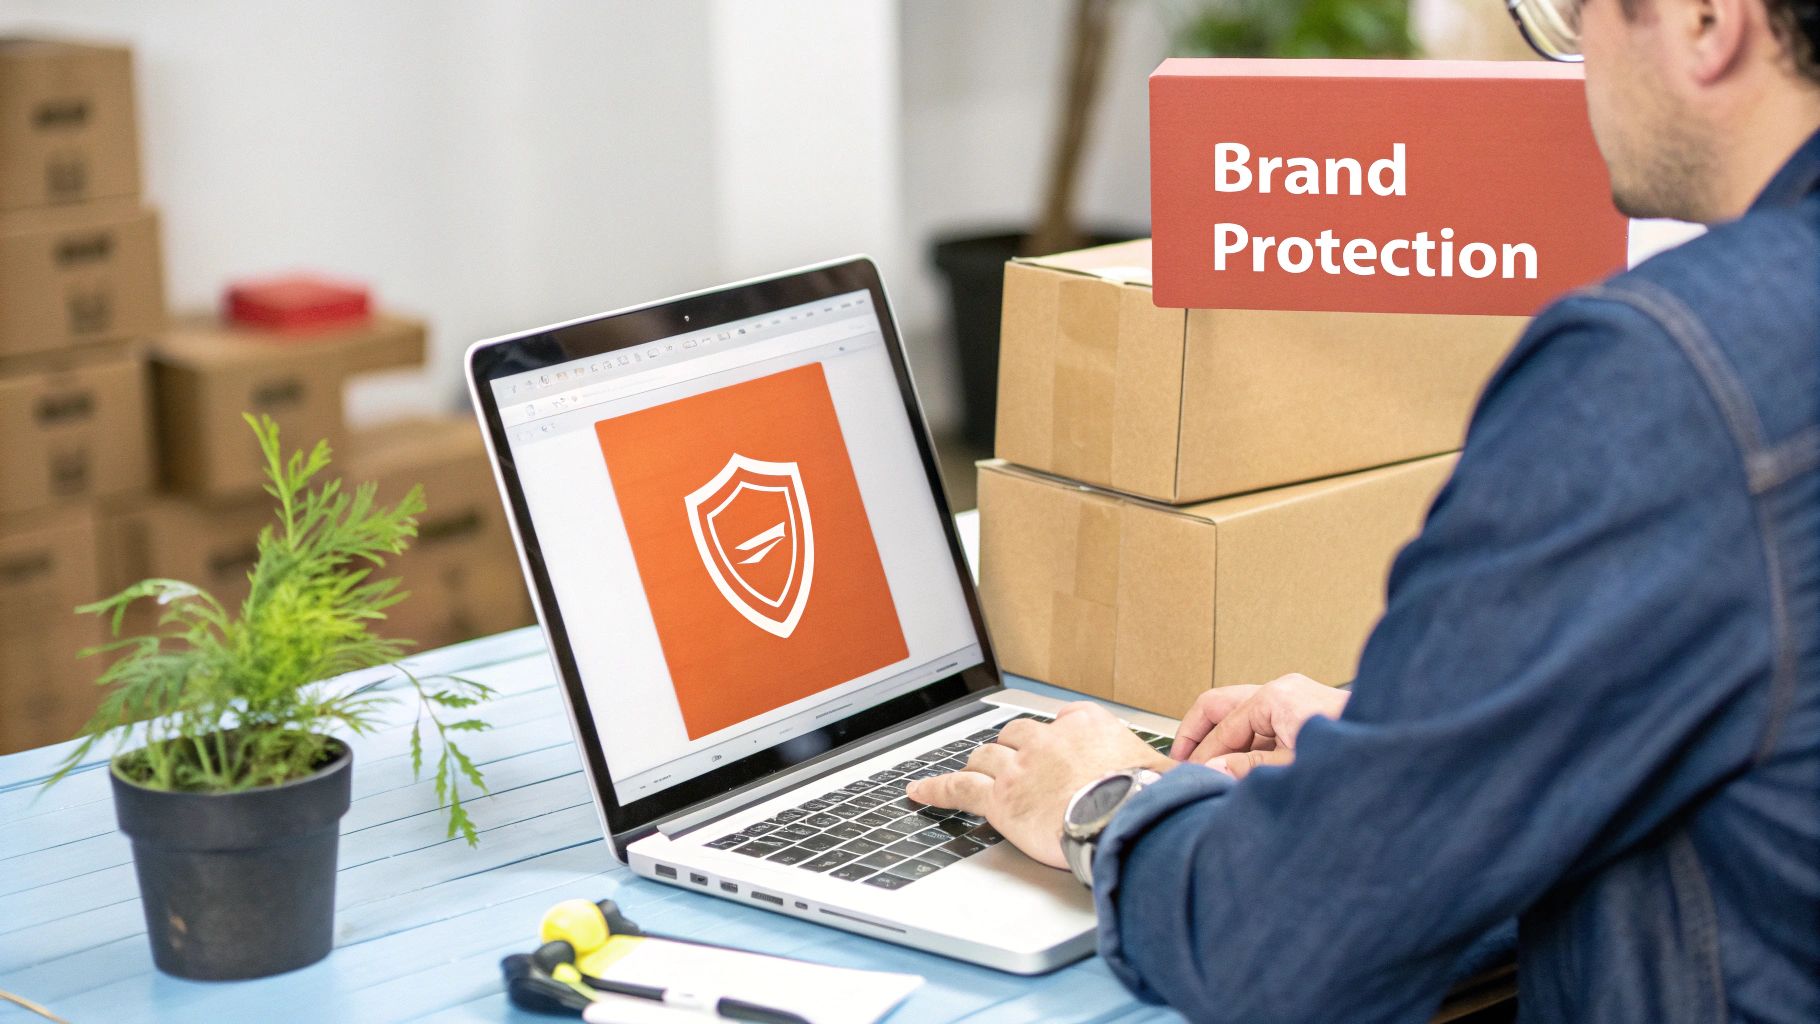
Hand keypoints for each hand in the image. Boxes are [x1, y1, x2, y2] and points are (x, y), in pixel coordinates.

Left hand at [905, 703, 1174, 868]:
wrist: (1123, 819)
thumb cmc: (1148, 799)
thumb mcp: (1164, 772)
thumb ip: (1163, 769)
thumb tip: (1191, 778)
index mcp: (1087, 724)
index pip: (1061, 722)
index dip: (1053, 738)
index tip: (1054, 747)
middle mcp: (1048, 738)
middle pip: (1018, 735)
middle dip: (1012, 748)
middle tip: (1012, 763)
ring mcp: (1021, 766)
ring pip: (987, 755)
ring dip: (979, 764)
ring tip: (972, 772)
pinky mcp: (999, 797)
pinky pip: (958, 787)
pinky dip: (935, 788)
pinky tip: (917, 792)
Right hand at [1169, 674, 1348, 778]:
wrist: (1402, 743)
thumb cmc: (1356, 755)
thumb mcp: (1292, 768)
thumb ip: (1248, 769)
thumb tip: (1211, 770)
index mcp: (1275, 697)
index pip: (1221, 725)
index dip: (1200, 754)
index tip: (1187, 777)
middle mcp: (1283, 690)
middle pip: (1221, 704)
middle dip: (1199, 734)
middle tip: (1181, 761)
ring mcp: (1295, 697)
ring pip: (1241, 714)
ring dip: (1224, 740)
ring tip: (1209, 768)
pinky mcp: (1306, 710)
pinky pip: (1263, 723)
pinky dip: (1247, 743)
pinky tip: (1241, 768)